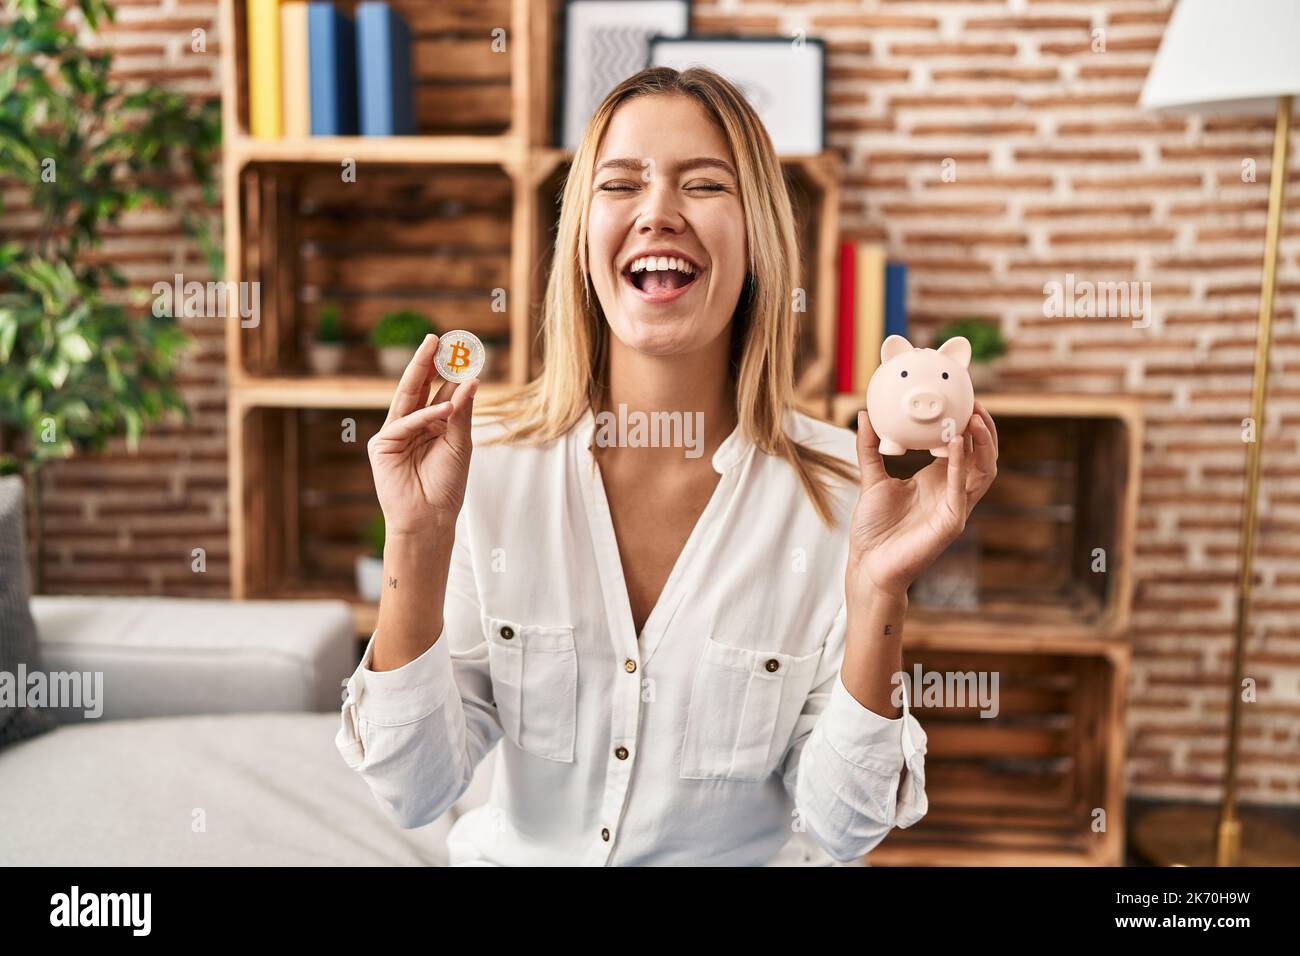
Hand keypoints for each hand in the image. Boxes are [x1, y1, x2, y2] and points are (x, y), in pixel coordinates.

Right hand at [367, 333, 478, 538]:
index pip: (441, 391)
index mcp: (432, 424)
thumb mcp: (460, 444)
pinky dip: (425, 416)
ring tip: (436, 347)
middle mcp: (412, 424)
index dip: (451, 371)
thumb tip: (471, 379)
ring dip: (420, 370)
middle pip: (419, 386)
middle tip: (439, 337)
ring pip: (407, 395)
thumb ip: (462, 413)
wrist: (429, 518)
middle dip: (429, 361)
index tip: (463, 350)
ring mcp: (394, 433)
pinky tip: (445, 409)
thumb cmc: (446, 485)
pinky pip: (405, 423)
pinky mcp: (381, 445)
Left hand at [846, 401, 997, 602]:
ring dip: (982, 444)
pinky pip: (961, 491)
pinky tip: (954, 444)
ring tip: (973, 418)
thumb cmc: (873, 529)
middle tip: (974, 402)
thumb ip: (870, 448)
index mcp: (938, 480)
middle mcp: (952, 492)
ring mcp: (955, 508)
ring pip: (984, 472)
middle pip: (983, 456)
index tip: (961, 396)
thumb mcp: (871, 479)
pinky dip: (960, 466)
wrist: (868, 565)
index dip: (968, 422)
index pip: (964, 446)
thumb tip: (865, 414)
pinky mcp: (951, 524)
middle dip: (984, 428)